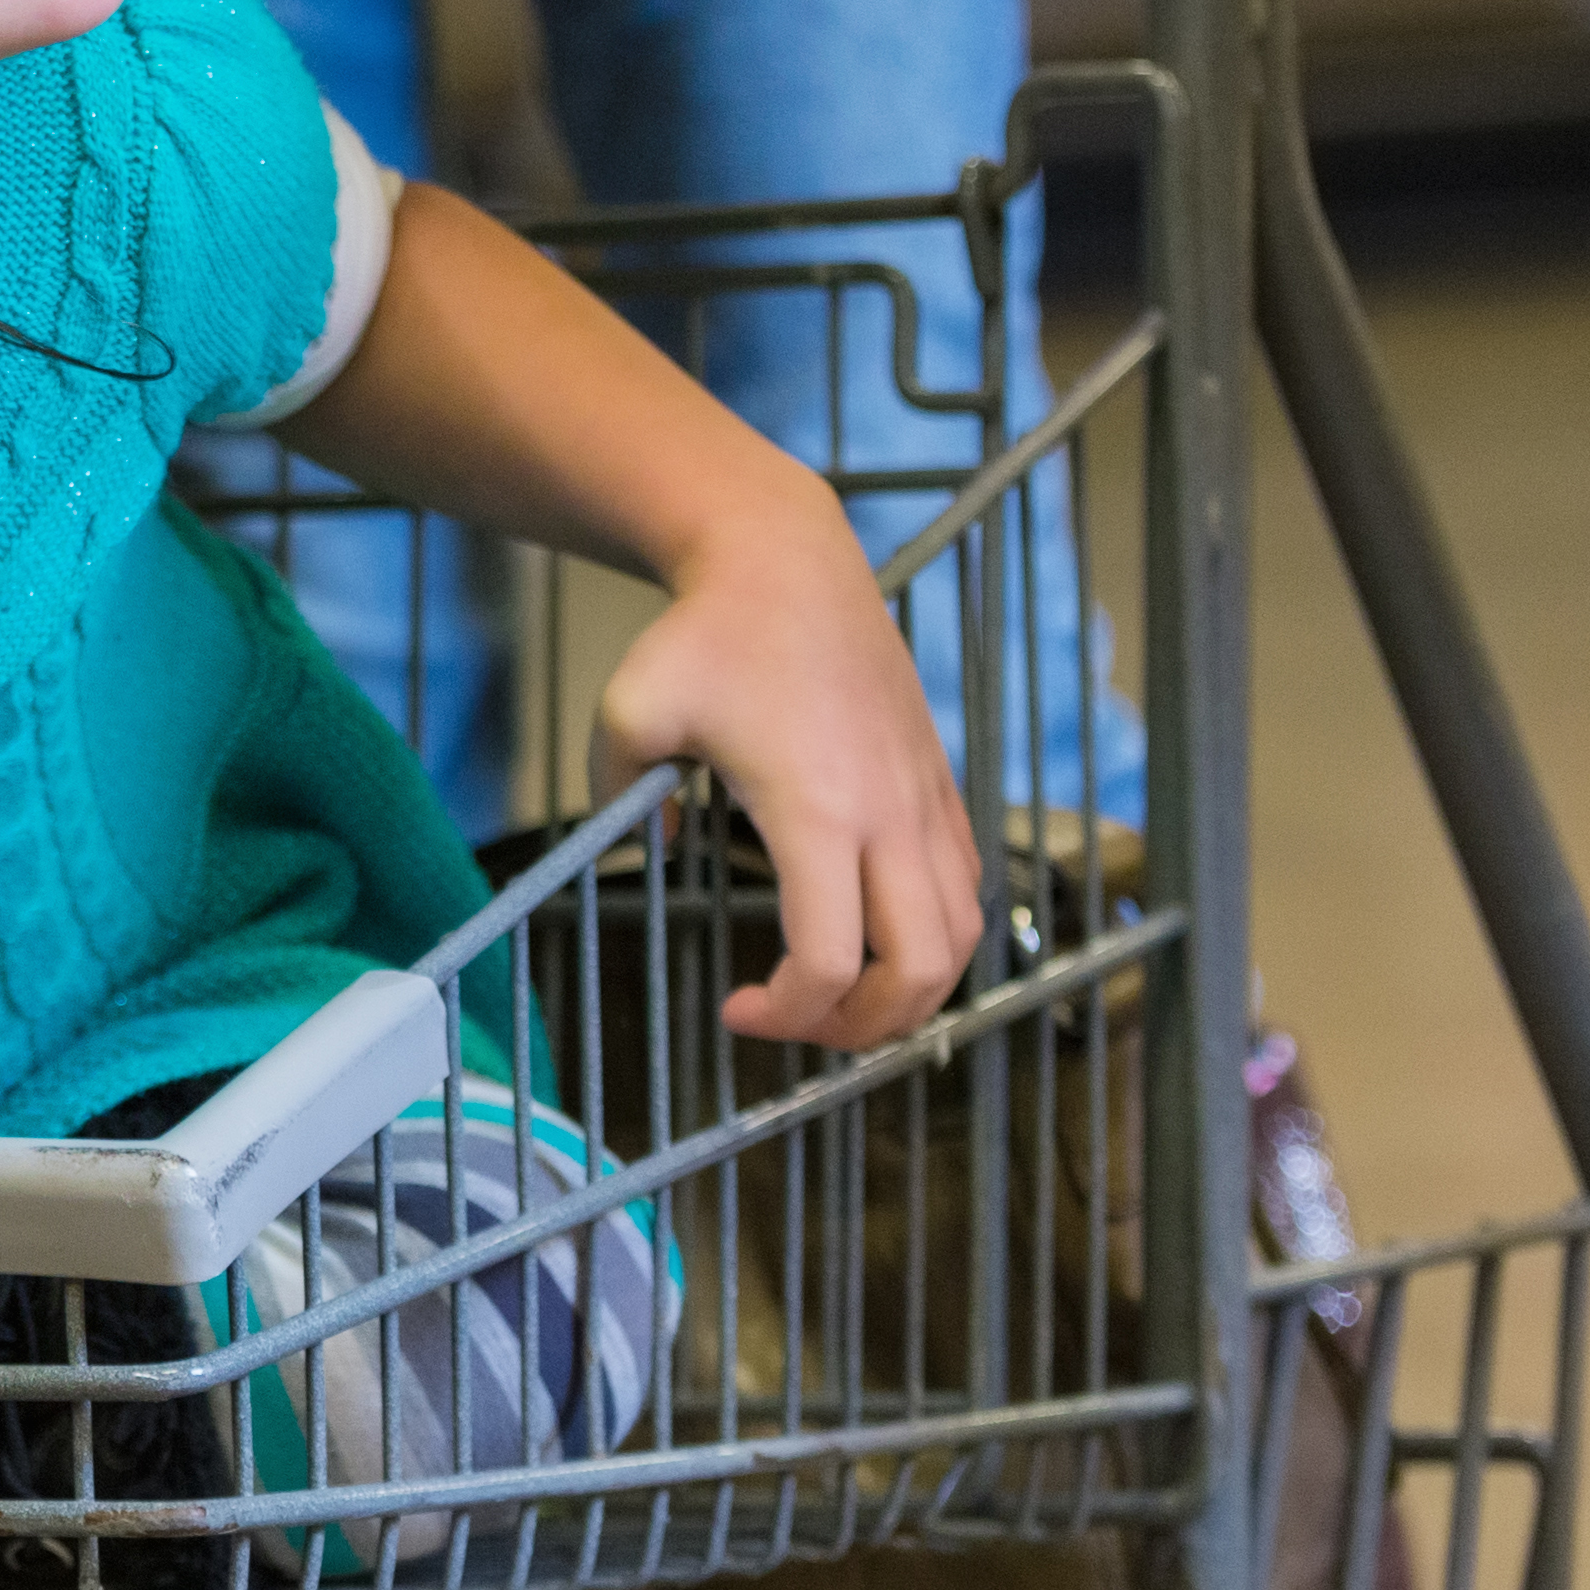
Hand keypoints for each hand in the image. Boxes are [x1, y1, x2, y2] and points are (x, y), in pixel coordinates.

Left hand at [591, 497, 985, 1050]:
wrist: (786, 560)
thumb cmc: (704, 633)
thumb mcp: (628, 714)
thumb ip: (621, 798)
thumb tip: (661, 850)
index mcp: (816, 810)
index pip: (830, 960)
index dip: (789, 1014)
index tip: (736, 1007)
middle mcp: (890, 815)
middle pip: (919, 971)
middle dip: (864, 1029)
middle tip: (802, 1025)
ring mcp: (926, 799)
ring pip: (962, 938)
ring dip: (912, 991)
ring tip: (844, 997)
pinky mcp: (941, 783)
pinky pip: (968, 886)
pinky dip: (939, 935)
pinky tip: (878, 933)